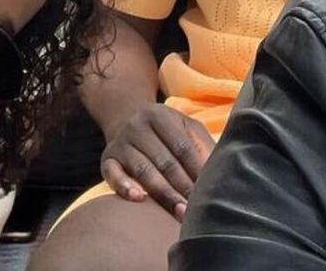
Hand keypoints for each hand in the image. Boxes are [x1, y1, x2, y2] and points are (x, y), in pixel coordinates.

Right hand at [100, 103, 213, 219]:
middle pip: (164, 160)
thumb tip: (218, 169)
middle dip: (182, 186)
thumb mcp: (184, 127)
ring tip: (179, 211)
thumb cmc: (165, 130)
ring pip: (143, 170)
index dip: (196, 169)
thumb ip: (201, 144)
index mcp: (161, 115)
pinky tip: (138, 198)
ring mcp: (121, 142)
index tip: (208, 191)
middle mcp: (138, 126)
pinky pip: (113, 174)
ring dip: (162, 193)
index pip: (182, 146)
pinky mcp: (107, 158)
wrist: (125, 117)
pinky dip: (124, 187)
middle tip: (196, 208)